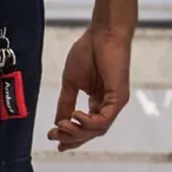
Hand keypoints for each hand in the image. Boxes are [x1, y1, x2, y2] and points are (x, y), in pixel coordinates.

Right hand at [48, 25, 132, 151]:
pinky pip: (104, 119)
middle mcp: (107, 104)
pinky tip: (75, 116)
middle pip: (90, 132)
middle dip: (71, 137)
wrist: (103, 33)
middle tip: (54, 136)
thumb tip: (58, 121)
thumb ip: (66, 102)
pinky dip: (89, 122)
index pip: (85, 126)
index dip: (70, 136)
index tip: (53, 138)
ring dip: (78, 132)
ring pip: (97, 129)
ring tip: (62, 127)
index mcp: (97, 100)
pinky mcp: (119, 98)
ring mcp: (115, 102)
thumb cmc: (89, 51)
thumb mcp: (72, 82)